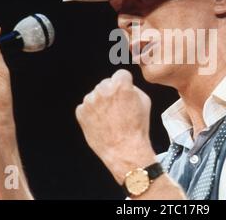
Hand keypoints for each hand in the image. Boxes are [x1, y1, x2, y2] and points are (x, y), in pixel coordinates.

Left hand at [76, 69, 156, 183]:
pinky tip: (102, 123)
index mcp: (120, 85)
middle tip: (118, 108)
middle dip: (111, 92)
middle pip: (106, 83)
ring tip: (110, 118)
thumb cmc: (137, 127)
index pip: (121, 75)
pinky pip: (86, 107)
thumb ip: (133, 88)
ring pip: (95, 95)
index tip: (126, 93)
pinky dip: (92, 113)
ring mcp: (90, 101)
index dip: (125, 84)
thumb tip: (125, 86)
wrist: (124, 150)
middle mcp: (103, 89)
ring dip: (101, 102)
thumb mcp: (145, 101)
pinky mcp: (81, 112)